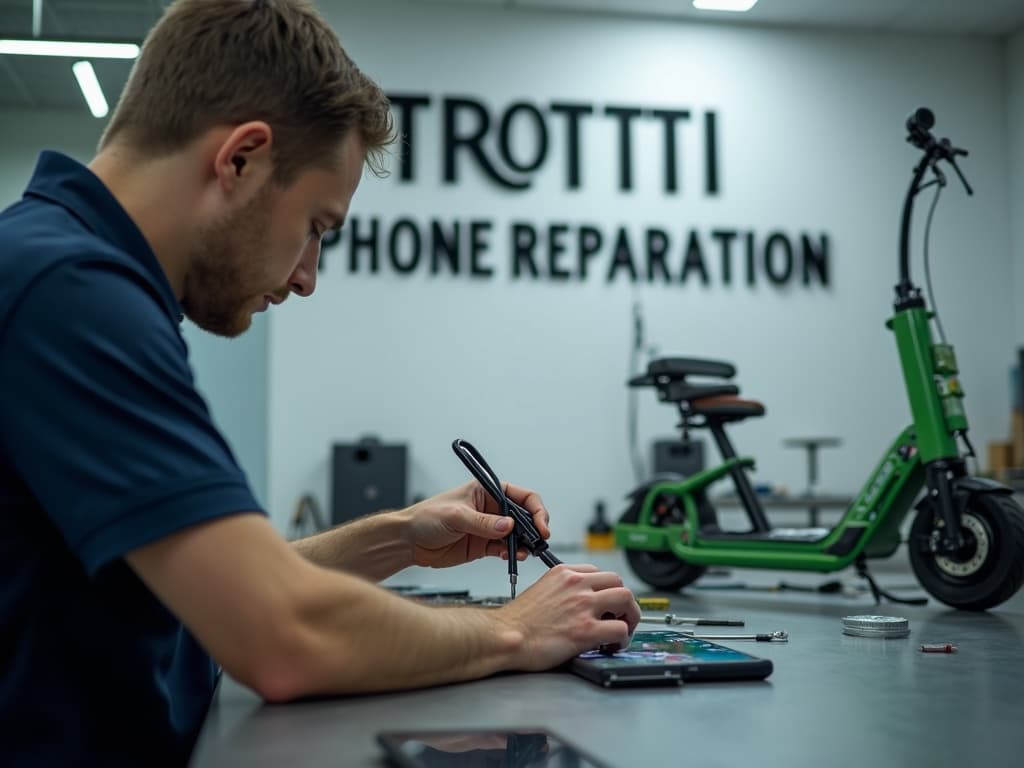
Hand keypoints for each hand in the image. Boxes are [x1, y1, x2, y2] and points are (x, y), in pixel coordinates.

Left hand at [402, 480, 550, 568]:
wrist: (409, 542)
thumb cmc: (426, 517)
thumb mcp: (455, 516)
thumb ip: (482, 522)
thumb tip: (507, 526)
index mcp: (488, 490)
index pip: (522, 496)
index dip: (536, 510)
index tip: (541, 526)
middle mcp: (492, 508)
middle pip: (524, 517)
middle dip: (534, 529)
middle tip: (538, 542)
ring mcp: (489, 528)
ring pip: (517, 536)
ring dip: (524, 544)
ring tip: (523, 553)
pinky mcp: (484, 545)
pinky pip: (505, 549)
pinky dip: (512, 554)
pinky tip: (511, 557)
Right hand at [495, 563, 640, 670]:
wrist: (504, 636)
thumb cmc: (517, 620)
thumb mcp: (541, 589)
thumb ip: (562, 590)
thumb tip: (577, 603)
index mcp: (564, 573)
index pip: (599, 572)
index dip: (607, 590)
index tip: (606, 603)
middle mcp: (576, 585)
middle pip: (618, 582)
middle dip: (624, 601)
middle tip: (620, 616)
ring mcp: (583, 606)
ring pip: (627, 599)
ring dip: (630, 616)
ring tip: (623, 630)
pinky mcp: (586, 630)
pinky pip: (620, 629)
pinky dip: (623, 639)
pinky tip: (613, 646)